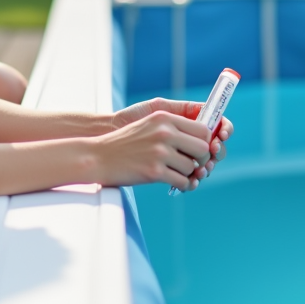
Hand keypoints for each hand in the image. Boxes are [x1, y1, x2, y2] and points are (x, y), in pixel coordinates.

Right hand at [112, 97, 231, 187]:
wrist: (98, 157)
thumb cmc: (124, 143)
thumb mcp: (149, 125)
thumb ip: (173, 128)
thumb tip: (205, 142)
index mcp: (164, 118)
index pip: (203, 129)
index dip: (207, 142)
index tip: (201, 150)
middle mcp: (164, 132)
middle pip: (203, 148)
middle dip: (202, 160)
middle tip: (194, 165)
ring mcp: (159, 152)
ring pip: (193, 167)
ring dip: (189, 174)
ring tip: (179, 174)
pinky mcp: (154, 171)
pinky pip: (183, 181)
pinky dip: (183, 185)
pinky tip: (176, 184)